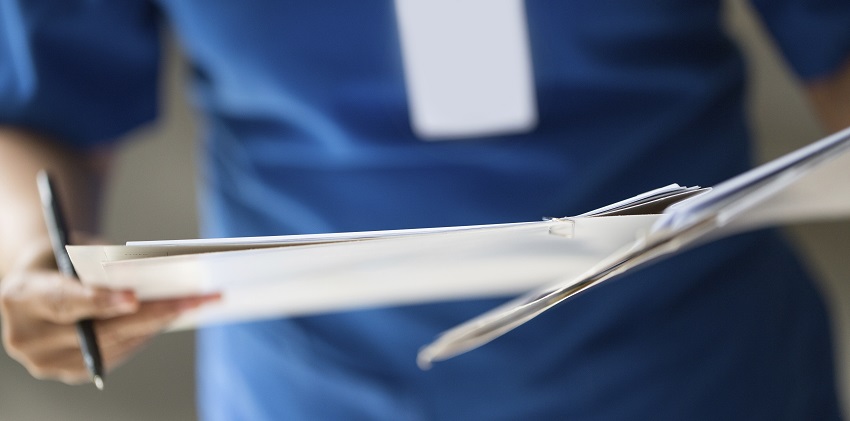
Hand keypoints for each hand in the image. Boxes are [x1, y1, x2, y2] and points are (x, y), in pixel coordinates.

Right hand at [0, 239, 218, 383]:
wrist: (35, 285)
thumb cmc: (58, 258)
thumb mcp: (71, 247)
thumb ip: (100, 262)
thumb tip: (152, 275)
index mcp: (20, 298)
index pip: (62, 302)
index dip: (98, 301)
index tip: (133, 298)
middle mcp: (28, 337)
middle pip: (99, 330)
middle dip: (151, 314)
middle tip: (193, 299)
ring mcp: (48, 361)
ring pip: (114, 345)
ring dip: (158, 325)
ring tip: (196, 304)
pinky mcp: (71, 371)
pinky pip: (115, 354)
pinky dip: (145, 334)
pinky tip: (174, 317)